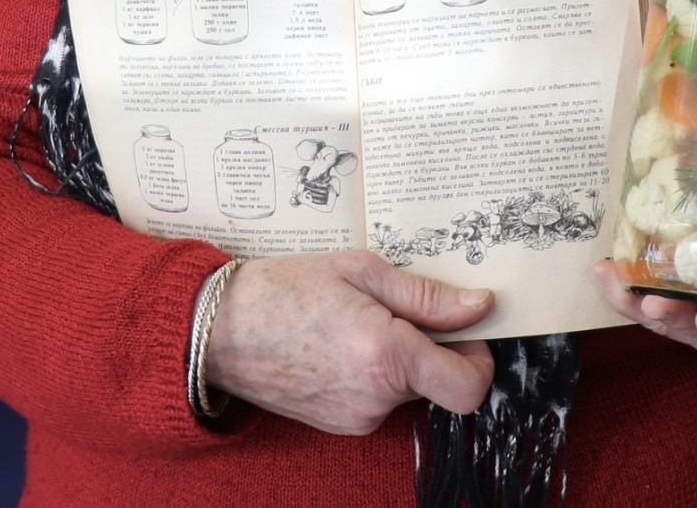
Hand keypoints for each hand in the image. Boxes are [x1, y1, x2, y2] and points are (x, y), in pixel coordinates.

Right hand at [205, 250, 494, 433]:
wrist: (217, 331)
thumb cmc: (284, 290)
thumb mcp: (360, 272)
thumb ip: (426, 295)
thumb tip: (480, 305)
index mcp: (386, 357)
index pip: (468, 387)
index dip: (479, 359)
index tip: (467, 330)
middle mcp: (375, 399)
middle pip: (438, 381)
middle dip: (432, 346)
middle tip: (397, 308)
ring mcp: (356, 418)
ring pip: (407, 389)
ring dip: (399, 359)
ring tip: (358, 321)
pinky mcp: (339, 425)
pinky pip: (378, 399)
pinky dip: (374, 373)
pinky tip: (341, 343)